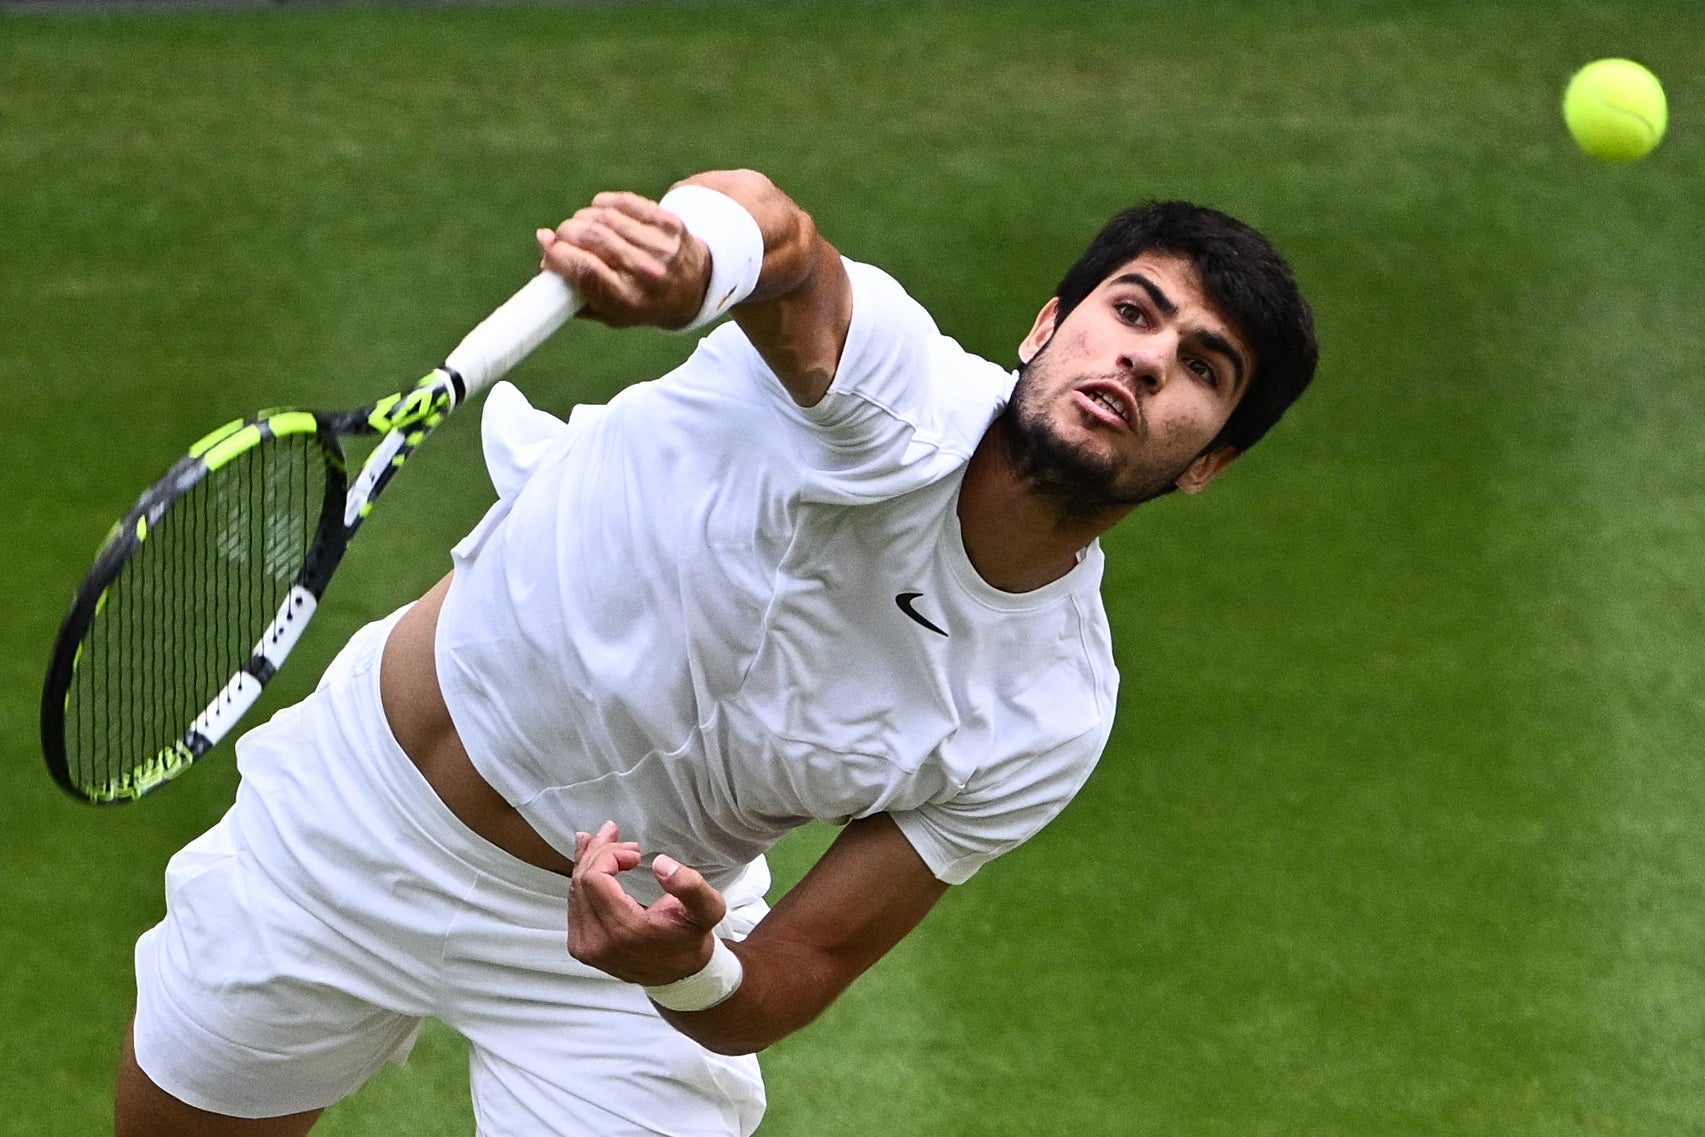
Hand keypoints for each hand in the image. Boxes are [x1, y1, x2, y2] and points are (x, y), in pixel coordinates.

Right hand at [537, 192, 710, 329]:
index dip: (557, 254)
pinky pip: (623, 202)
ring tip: (579, 227)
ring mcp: (660, 245)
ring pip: (604, 217)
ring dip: (582, 218)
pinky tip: (598, 213)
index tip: (546, 246)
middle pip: (591, 238)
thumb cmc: (641, 302)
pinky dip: (603, 204)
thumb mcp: (610, 313)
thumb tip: (545, 260)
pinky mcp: (668, 223)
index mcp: (629, 301)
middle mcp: (647, 273)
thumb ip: (575, 294)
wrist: (695, 287)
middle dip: (566, 233)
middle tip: (561, 237)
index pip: (584, 269)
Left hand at [567, 821, 728, 986]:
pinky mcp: (580, 947)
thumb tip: (661, 864)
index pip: (594, 878)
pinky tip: (592, 861)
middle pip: (581, 881)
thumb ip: (691, 886)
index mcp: (624, 931)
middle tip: (620, 838)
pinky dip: (582, 879)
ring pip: (574, 890)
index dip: (610, 855)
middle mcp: (597, 942)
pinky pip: (574, 903)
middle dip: (599, 852)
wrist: (680, 975)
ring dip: (589, 862)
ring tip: (606, 842)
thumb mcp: (708, 910)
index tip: (635, 854)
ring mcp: (585, 947)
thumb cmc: (690, 939)